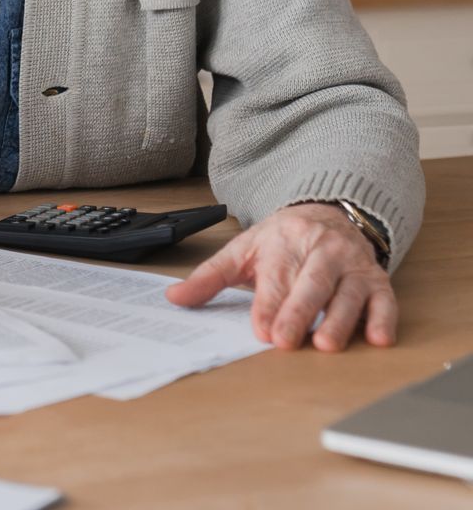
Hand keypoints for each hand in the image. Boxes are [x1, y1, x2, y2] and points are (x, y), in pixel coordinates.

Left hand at [165, 202, 395, 351]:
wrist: (329, 213)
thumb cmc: (283, 240)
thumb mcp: (242, 251)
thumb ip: (209, 277)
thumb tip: (174, 299)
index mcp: (285, 241)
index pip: (276, 277)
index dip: (269, 305)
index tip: (262, 329)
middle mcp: (322, 251)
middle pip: (311, 283)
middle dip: (298, 312)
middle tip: (287, 341)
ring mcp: (353, 266)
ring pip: (348, 294)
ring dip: (339, 320)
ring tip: (327, 344)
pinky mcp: (378, 281)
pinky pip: (385, 300)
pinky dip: (383, 319)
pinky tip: (378, 339)